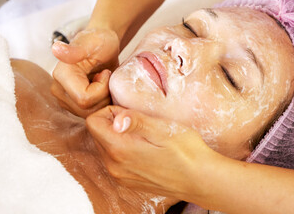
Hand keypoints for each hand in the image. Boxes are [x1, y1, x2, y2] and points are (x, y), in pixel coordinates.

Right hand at [51, 28, 119, 117]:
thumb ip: (76, 49)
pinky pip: (91, 114)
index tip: (105, 73)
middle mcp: (58, 90)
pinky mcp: (73, 105)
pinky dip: (102, 103)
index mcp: (61, 75)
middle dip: (104, 95)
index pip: (85, 99)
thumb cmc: (100, 42)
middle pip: (87, 109)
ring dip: (104, 99)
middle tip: (107, 78)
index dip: (102, 89)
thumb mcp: (93, 42)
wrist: (103, 47)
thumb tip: (56, 49)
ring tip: (105, 82)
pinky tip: (103, 89)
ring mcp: (65, 100)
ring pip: (90, 113)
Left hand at [85, 106, 213, 201]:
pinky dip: (123, 150)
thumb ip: (137, 122)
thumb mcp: (163, 129)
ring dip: (118, 137)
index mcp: (119, 150)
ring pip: (105, 147)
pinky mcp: (127, 181)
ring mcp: (120, 176)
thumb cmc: (186, 151)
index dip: (109, 111)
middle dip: (113, 123)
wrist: (201, 179)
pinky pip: (114, 160)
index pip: (93, 122)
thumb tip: (116, 119)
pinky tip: (145, 149)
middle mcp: (114, 166)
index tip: (129, 113)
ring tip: (144, 136)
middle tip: (140, 123)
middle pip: (97, 134)